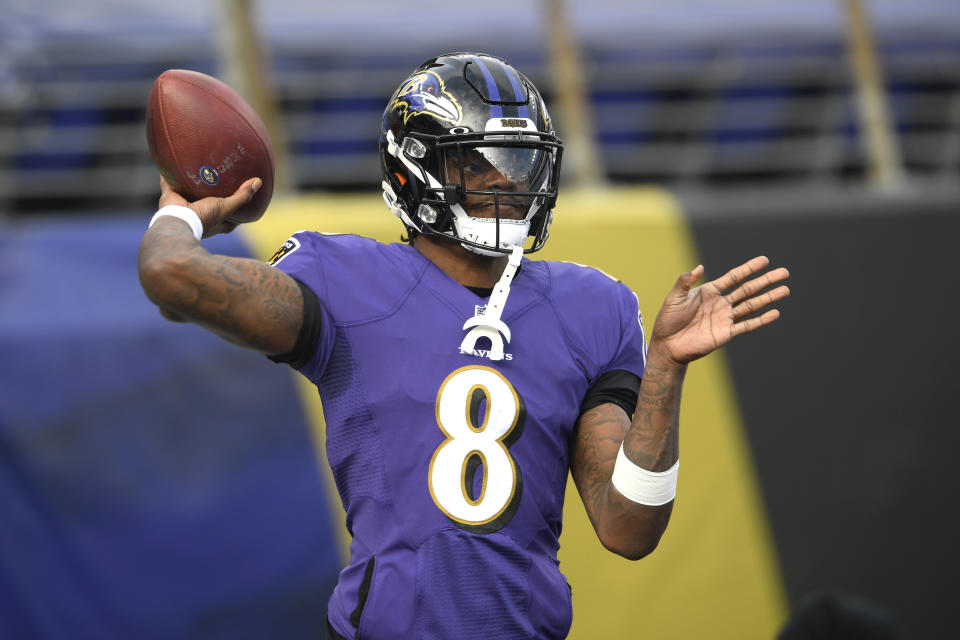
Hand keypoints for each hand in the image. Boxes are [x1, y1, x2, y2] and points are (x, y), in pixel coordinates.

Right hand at [158, 175, 261, 237]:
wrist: (177, 220)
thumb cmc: (204, 218)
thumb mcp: (226, 207)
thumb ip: (242, 196)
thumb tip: (258, 182)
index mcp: (214, 222)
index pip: (229, 217)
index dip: (237, 209)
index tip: (244, 199)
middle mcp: (199, 214)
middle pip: (209, 202)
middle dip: (213, 192)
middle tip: (221, 178)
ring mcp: (184, 205)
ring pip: (189, 191)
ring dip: (192, 181)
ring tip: (200, 166)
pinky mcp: (170, 196)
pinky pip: (169, 181)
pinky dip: (169, 173)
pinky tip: (172, 161)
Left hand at [649, 256, 789, 366]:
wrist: (667, 345)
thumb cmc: (668, 320)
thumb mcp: (674, 297)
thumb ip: (685, 282)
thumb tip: (699, 267)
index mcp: (710, 291)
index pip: (734, 277)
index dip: (749, 268)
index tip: (765, 260)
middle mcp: (721, 303)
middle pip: (748, 289)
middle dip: (766, 281)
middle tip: (785, 272)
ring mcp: (725, 318)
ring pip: (752, 305)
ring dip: (768, 298)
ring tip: (785, 290)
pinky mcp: (726, 333)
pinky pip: (747, 325)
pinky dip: (761, 320)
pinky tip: (775, 313)